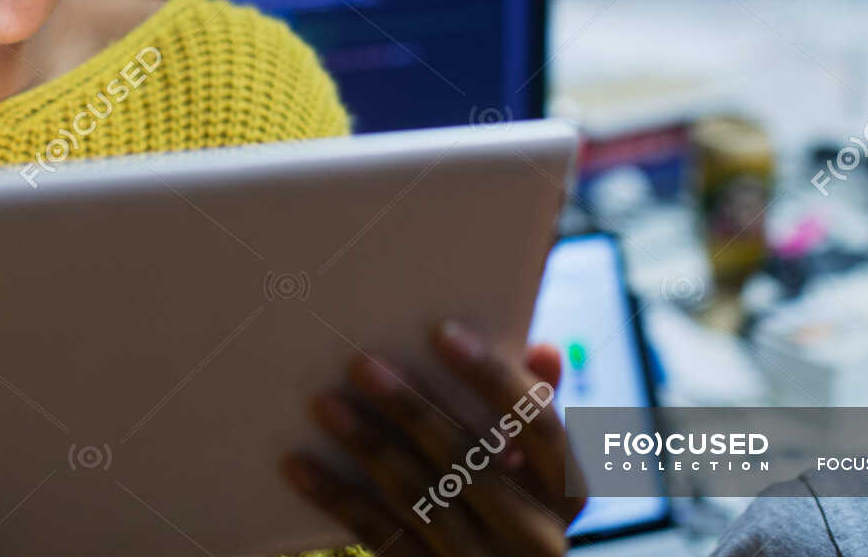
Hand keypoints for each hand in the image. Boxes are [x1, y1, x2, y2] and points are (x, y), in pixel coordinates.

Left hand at [281, 320, 585, 554]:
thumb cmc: (507, 507)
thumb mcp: (535, 472)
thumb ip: (533, 413)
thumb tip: (542, 350)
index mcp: (567, 492)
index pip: (537, 427)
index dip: (490, 377)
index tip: (440, 332)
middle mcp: (537, 537)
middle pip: (468, 459)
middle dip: (412, 407)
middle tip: (361, 362)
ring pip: (421, 497)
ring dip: (368, 446)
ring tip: (325, 403)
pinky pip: (381, 537)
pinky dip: (338, 497)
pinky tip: (300, 464)